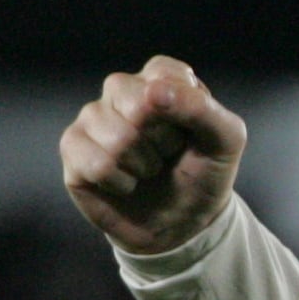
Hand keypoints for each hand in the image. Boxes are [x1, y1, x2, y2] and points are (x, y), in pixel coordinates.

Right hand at [60, 56, 247, 256]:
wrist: (184, 224)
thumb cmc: (204, 175)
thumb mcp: (225, 141)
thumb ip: (201, 108)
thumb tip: (153, 91)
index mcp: (159, 78)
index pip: (165, 75)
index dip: (185, 114)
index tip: (191, 133)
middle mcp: (121, 90)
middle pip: (135, 103)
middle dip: (162, 141)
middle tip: (168, 154)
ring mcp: (92, 117)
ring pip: (116, 137)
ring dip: (143, 166)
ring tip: (149, 171)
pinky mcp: (73, 147)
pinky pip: (95, 164)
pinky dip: (121, 183)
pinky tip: (126, 184)